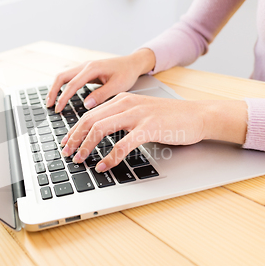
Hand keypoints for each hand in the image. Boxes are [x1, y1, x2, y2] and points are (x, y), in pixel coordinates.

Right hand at [46, 49, 155, 112]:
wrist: (133, 63)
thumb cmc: (127, 73)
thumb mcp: (118, 86)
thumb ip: (102, 95)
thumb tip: (86, 104)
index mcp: (92, 68)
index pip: (72, 84)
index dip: (63, 97)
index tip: (58, 109)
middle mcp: (86, 65)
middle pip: (62, 77)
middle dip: (53, 91)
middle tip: (49, 105)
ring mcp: (84, 67)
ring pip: (64, 76)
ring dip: (56, 88)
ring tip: (51, 101)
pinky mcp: (86, 70)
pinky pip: (69, 77)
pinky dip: (62, 86)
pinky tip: (61, 94)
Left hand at [60, 93, 247, 172]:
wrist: (198, 116)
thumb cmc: (169, 118)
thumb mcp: (140, 113)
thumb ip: (120, 120)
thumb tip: (99, 135)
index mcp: (122, 100)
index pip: (90, 114)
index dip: (74, 130)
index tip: (66, 143)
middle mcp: (126, 103)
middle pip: (90, 120)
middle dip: (74, 138)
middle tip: (67, 153)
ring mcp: (137, 115)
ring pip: (101, 129)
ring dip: (86, 146)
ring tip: (80, 159)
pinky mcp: (148, 128)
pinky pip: (122, 144)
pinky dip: (109, 157)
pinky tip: (103, 165)